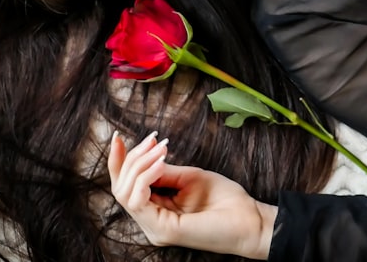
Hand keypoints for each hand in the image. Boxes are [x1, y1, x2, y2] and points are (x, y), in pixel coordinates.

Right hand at [108, 132, 275, 258]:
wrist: (248, 219)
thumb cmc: (224, 199)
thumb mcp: (189, 177)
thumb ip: (164, 171)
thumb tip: (145, 156)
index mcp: (156, 210)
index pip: (125, 186)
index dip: (119, 161)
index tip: (118, 136)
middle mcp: (150, 221)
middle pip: (121, 188)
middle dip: (131, 158)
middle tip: (151, 139)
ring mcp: (154, 228)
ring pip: (125, 193)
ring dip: (139, 164)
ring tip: (160, 149)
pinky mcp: (162, 230)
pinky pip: (139, 201)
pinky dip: (146, 177)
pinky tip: (160, 163)